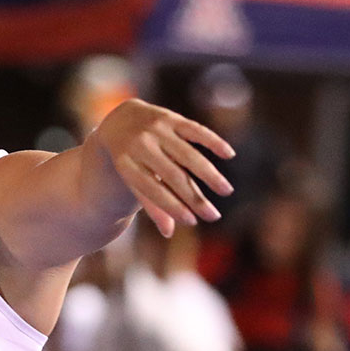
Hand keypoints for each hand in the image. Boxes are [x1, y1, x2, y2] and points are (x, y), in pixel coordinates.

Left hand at [94, 99, 235, 237]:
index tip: (192, 221)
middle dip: (194, 198)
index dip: (172, 206)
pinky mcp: (169, 117)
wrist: (120, 120)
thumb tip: (168, 233)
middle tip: (214, 216)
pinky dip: (213, 141)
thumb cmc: (130, 159)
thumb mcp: (132, 179)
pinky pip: (195, 130)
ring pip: (187, 154)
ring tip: (226, 191)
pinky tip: (229, 154)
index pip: (151, 190)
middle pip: (172, 176)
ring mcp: (155, 129)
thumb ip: (150, 203)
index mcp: (125, 164)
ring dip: (209, 174)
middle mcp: (139, 145)